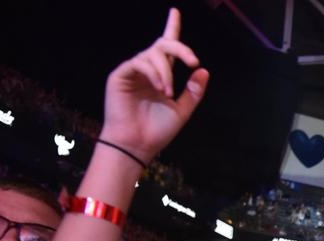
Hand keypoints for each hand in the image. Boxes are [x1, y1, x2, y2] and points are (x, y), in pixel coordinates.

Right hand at [99, 8, 207, 163]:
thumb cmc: (157, 130)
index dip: (171, 28)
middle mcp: (146, 71)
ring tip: (168, 91)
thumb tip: (203, 70)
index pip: (167, 49)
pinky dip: (153, 72)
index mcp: (161, 76)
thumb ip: (193, 91)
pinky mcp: (120, 75)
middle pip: (162, 45)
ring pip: (152, 54)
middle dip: (180, 48)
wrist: (137, 145)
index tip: (175, 12)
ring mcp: (132, 72)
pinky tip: (159, 87)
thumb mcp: (182, 111)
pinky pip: (139, 62)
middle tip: (193, 60)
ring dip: (166, 71)